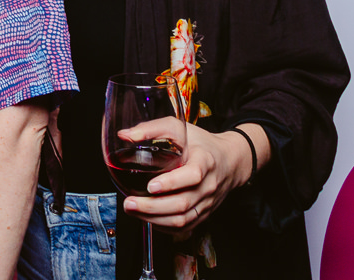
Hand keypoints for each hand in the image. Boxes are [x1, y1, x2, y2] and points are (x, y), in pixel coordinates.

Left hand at [119, 122, 262, 237]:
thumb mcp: (178, 127)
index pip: (193, 176)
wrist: (229, 161)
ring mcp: (207, 202)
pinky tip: (148, 219)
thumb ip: (151, 129)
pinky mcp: (204, 213)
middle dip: (153, 207)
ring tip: (133, 211)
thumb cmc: (200, 143)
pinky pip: (186, 227)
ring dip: (155, 219)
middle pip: (183, 203)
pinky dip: (165, 227)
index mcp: (205, 161)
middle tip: (130, 203)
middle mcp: (209, 185)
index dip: (172, 183)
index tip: (151, 186)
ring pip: (183, 219)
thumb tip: (124, 135)